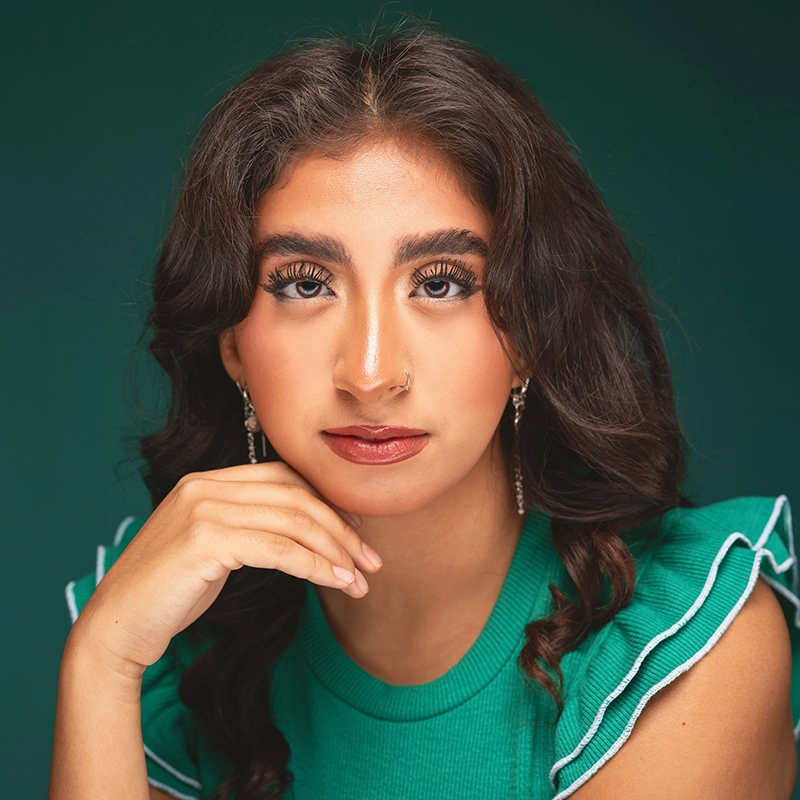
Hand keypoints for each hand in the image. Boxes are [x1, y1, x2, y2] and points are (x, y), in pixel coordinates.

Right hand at [69, 462, 380, 677]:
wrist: (116, 624)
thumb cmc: (170, 592)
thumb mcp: (215, 548)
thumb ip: (251, 528)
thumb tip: (309, 533)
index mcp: (208, 481)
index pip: (284, 477)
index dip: (327, 500)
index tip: (356, 529)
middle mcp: (206, 486)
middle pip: (296, 497)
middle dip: (341, 530)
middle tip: (370, 562)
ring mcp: (203, 509)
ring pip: (293, 522)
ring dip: (336, 552)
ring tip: (360, 581)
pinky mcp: (204, 540)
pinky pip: (279, 549)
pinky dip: (315, 565)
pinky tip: (336, 581)